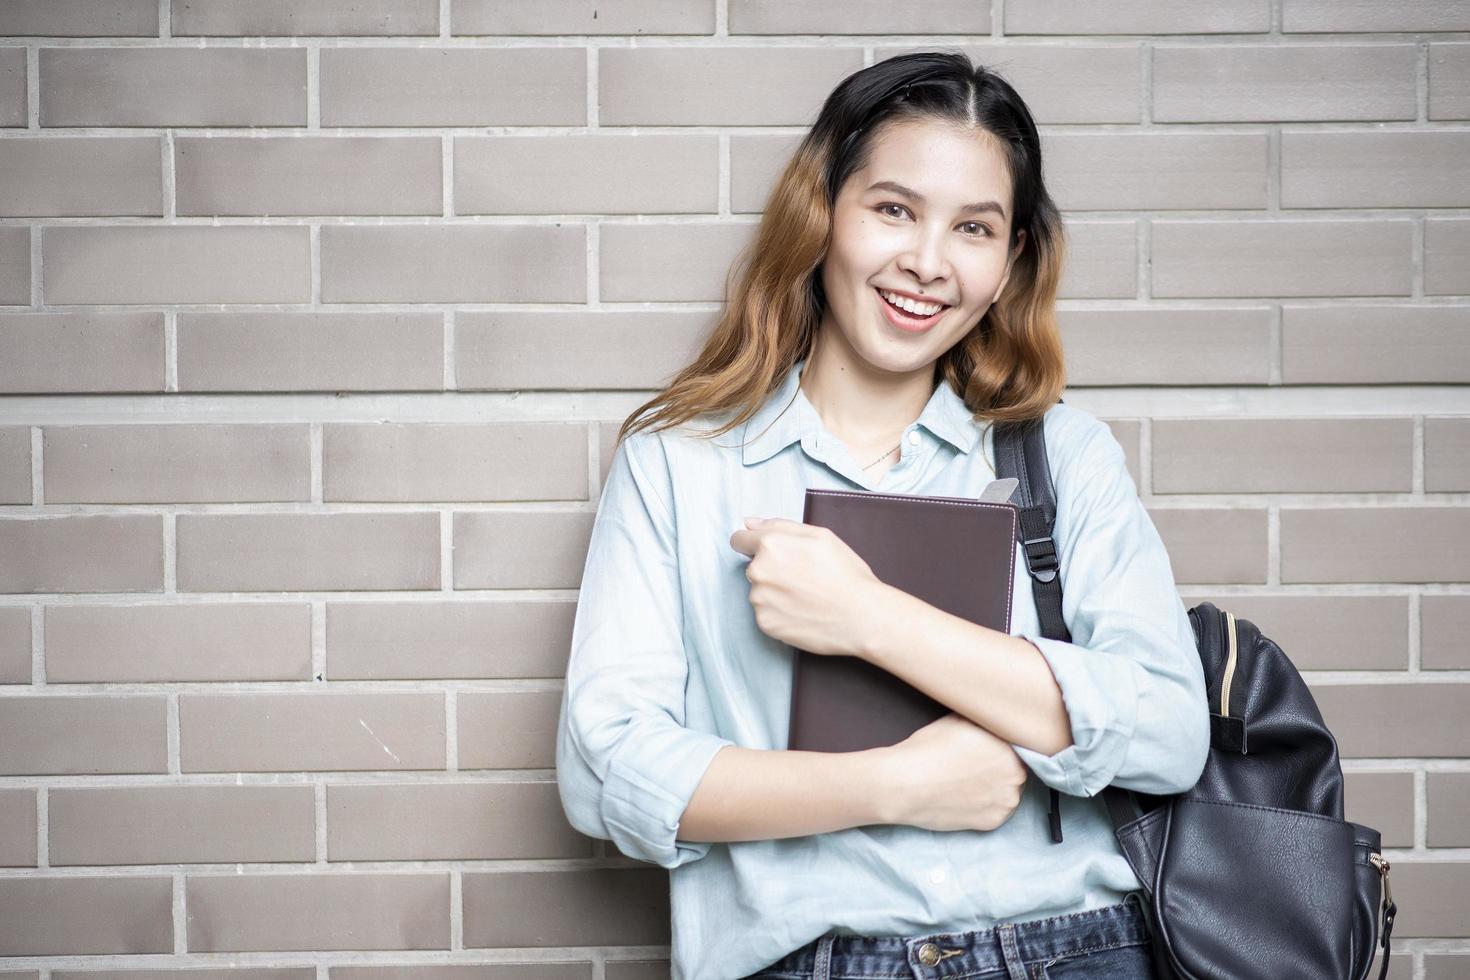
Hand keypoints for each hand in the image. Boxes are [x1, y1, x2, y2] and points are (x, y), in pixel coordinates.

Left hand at [728, 517, 888, 657]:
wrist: (861, 617)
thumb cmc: (845, 574)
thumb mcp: (820, 536)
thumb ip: (779, 525)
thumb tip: (749, 523)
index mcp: (770, 545)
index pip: (739, 540)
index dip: (752, 544)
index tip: (766, 552)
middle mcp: (758, 571)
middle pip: (753, 567)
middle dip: (771, 569)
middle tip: (802, 578)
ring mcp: (759, 600)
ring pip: (759, 591)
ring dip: (775, 592)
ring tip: (806, 597)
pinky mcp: (765, 623)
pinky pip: (765, 613)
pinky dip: (779, 613)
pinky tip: (802, 612)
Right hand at [876, 712, 1028, 832]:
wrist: (906, 785)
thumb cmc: (928, 749)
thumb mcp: (958, 719)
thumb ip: (983, 721)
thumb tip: (991, 718)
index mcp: (1011, 746)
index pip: (1018, 745)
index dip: (1000, 747)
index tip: (986, 749)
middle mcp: (1016, 774)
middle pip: (1015, 769)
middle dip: (999, 768)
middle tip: (973, 767)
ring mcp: (1007, 801)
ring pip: (1008, 792)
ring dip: (996, 788)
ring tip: (967, 783)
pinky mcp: (994, 821)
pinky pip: (997, 811)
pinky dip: (985, 806)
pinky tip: (965, 798)